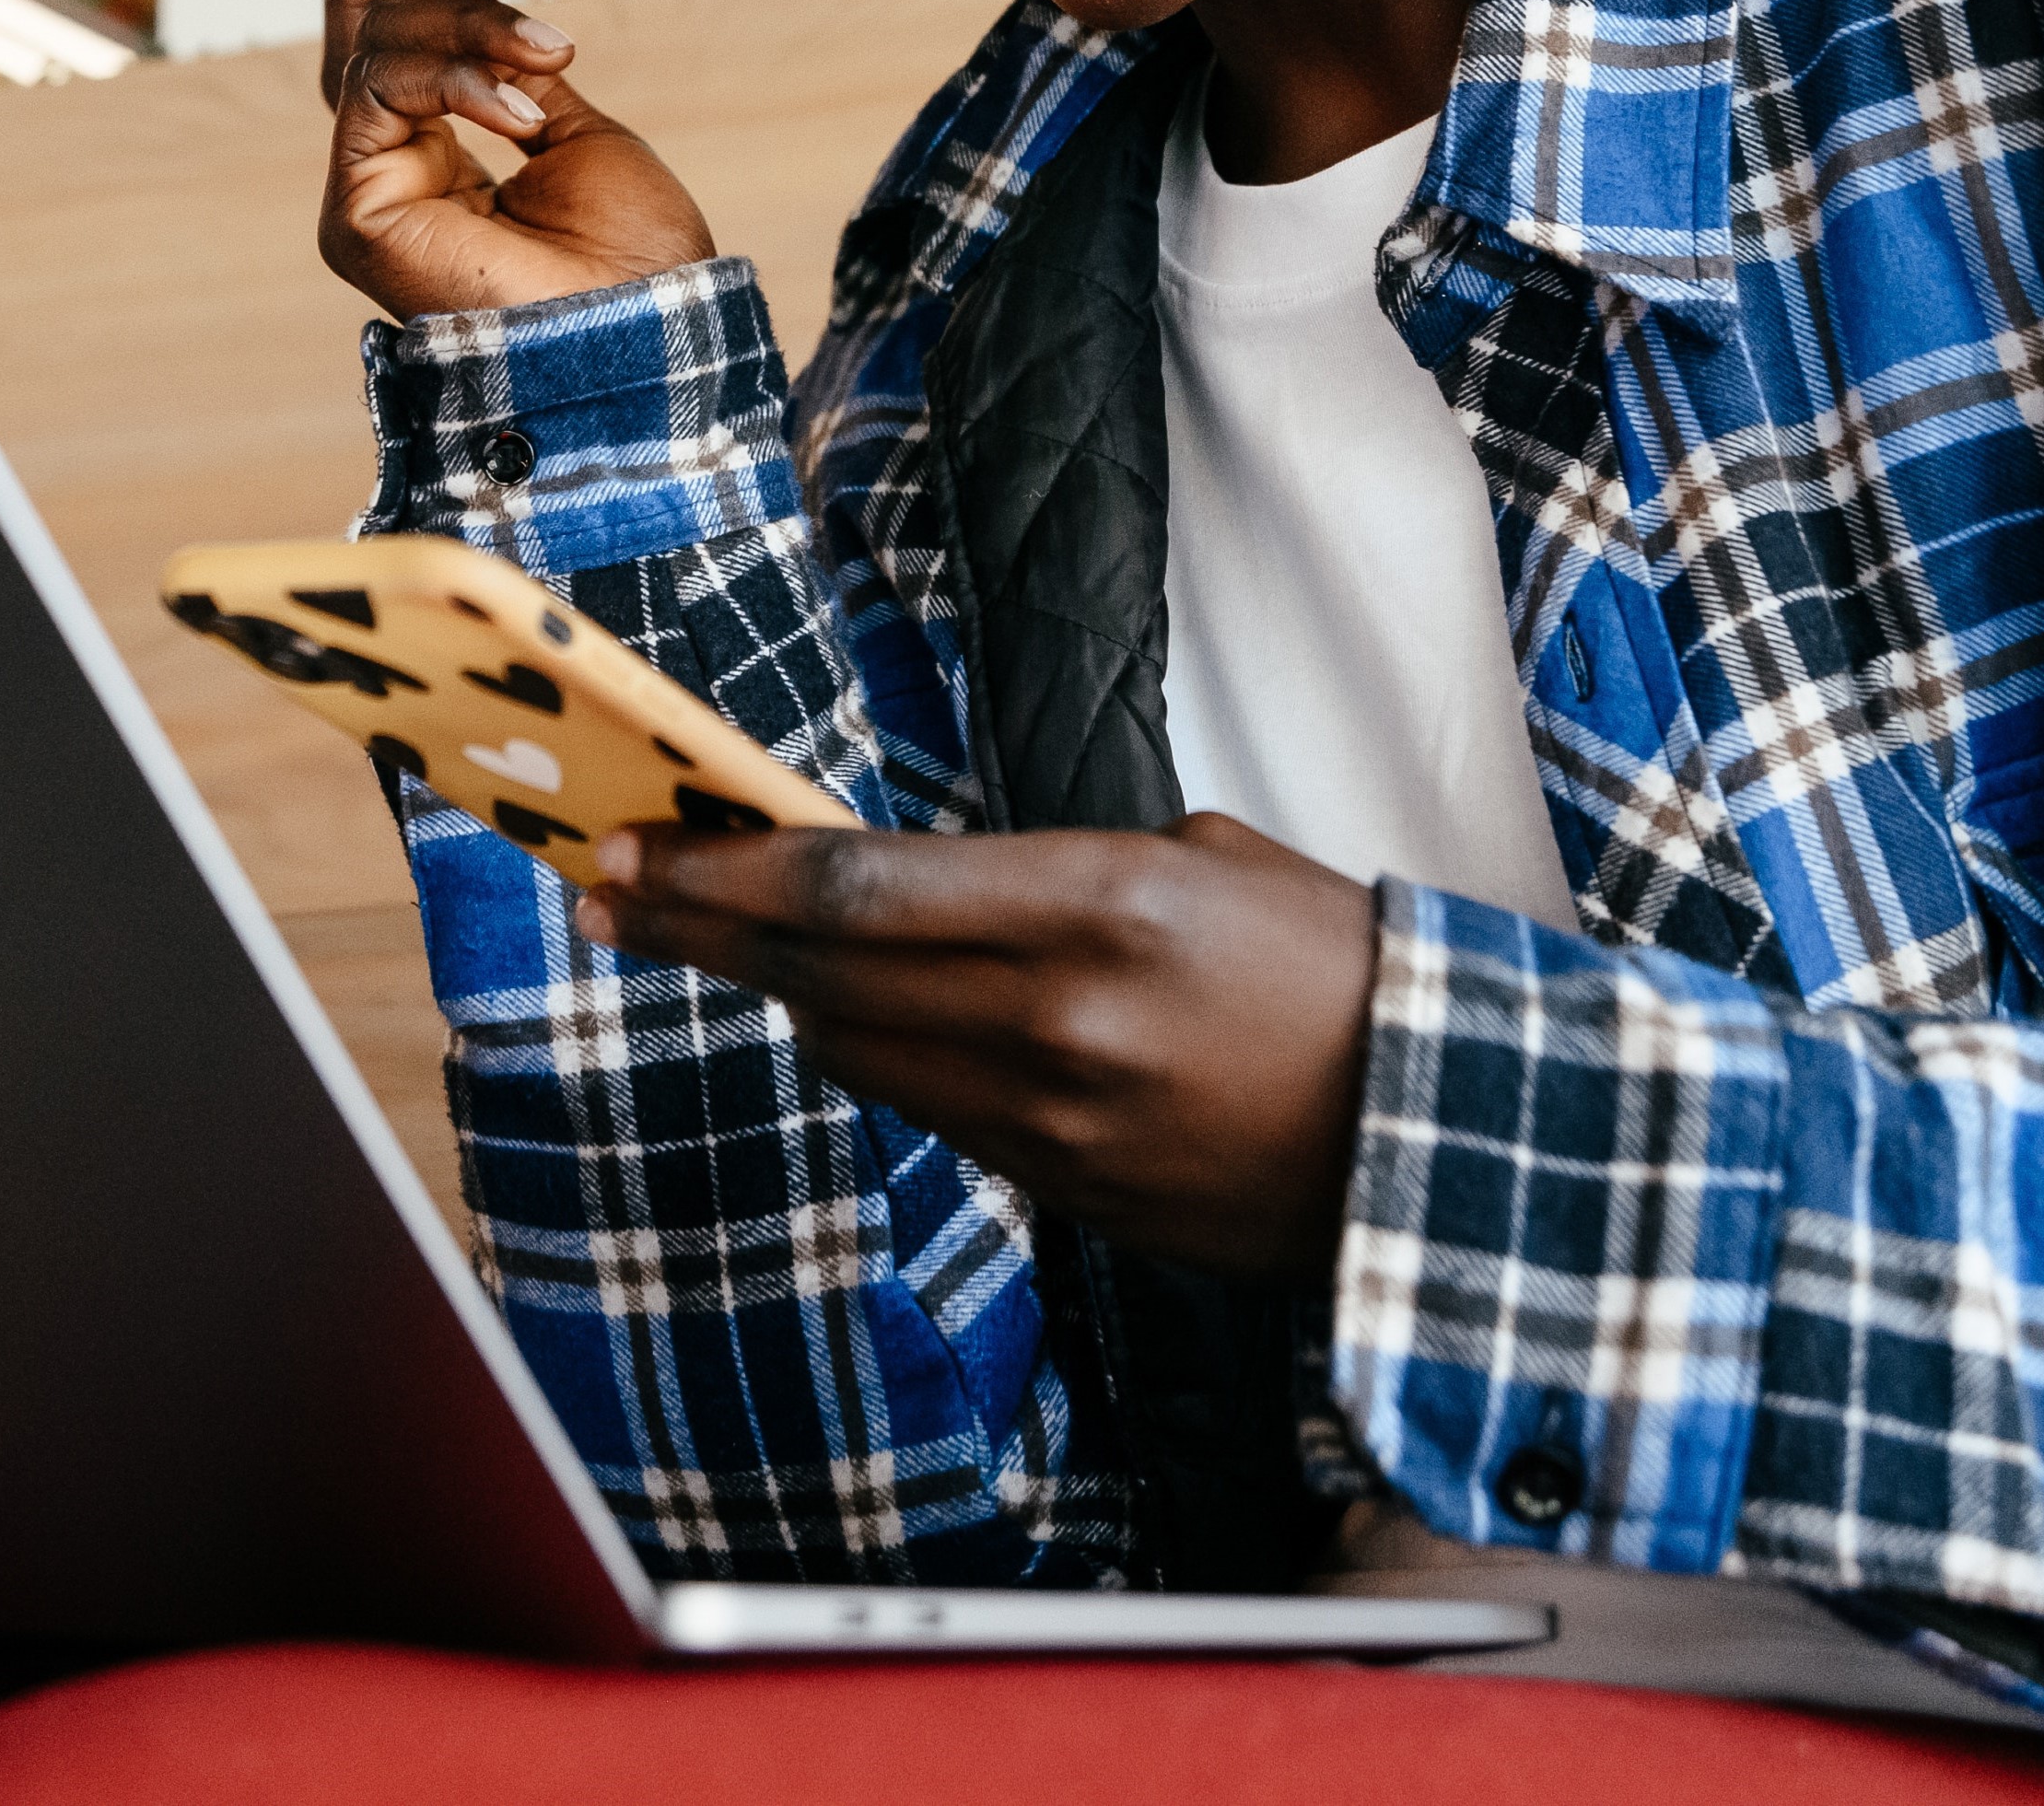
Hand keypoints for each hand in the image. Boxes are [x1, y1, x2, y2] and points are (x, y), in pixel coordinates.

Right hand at [317, 0, 717, 322]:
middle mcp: (393, 183)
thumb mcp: (575, 136)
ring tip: (558, 49)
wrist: (643, 329)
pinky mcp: (355, 216)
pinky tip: (522, 113)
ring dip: (479, 27)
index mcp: (440, 173)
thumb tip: (493, 31)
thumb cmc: (630, 253)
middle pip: (388, 39)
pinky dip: (458, 78)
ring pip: (384, 50)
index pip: (384, 64)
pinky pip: (380, 90)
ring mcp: (367, 199)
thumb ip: (512, 81)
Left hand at [573, 811, 1380, 1279]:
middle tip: (608, 890)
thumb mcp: (1206, 857)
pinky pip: (928, 1112)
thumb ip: (1058, 866)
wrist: (1435, 1133)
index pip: (855, 888)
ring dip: (779, 993)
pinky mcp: (1063, 1192)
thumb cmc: (1335, 971)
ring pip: (854, 1050)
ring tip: (714, 940)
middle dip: (697, 928)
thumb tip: (940, 882)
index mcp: (1097, 903)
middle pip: (819, 973)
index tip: (636, 850)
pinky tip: (847, 1016)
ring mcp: (1053, 1120)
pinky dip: (875, 1056)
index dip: (724, 873)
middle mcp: (1055, 1016)